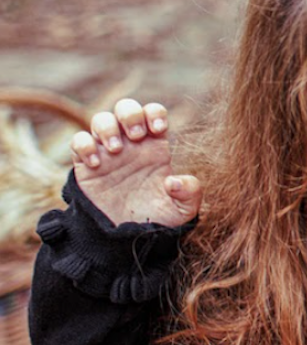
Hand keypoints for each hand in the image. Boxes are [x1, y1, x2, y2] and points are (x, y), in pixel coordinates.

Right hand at [70, 99, 200, 226]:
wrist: (127, 237)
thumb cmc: (157, 219)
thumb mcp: (182, 209)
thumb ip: (190, 193)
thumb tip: (174, 181)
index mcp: (154, 147)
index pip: (153, 112)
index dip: (154, 113)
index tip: (158, 129)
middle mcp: (130, 144)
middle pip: (125, 108)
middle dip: (130, 113)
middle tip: (136, 135)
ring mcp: (106, 152)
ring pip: (100, 119)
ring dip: (107, 128)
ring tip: (116, 150)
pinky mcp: (85, 165)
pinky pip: (78, 141)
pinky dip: (84, 145)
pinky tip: (96, 164)